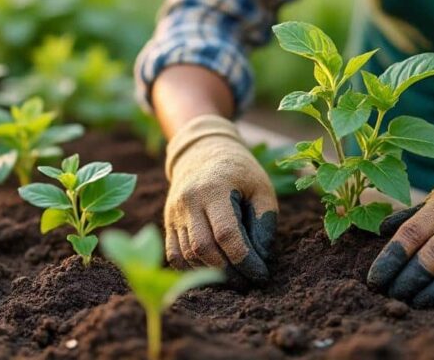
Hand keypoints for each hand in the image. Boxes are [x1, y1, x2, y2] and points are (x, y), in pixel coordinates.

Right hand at [163, 115, 277, 280]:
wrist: (202, 151)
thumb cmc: (239, 172)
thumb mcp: (261, 188)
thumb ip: (265, 222)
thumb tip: (261, 259)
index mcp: (215, 188)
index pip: (227, 234)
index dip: (245, 260)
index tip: (261, 275)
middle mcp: (189, 201)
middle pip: (203, 248)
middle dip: (228, 272)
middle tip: (247, 282)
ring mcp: (174, 212)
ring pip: (187, 255)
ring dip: (210, 274)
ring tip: (233, 279)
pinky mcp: (168, 221)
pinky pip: (173, 255)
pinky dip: (191, 269)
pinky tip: (210, 273)